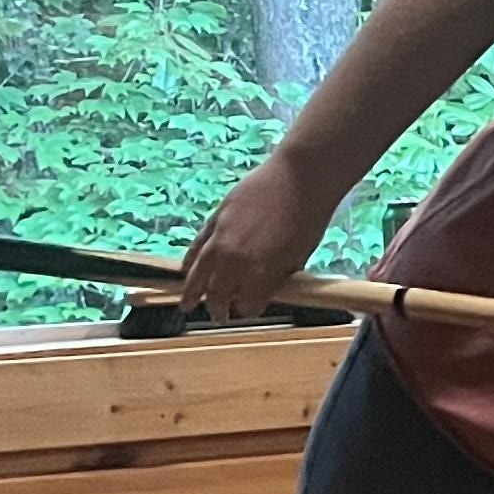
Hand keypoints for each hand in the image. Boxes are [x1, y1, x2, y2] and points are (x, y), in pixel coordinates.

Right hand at [182, 158, 329, 321]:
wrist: (300, 176)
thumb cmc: (308, 217)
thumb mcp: (299, 257)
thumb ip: (277, 278)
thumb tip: (264, 291)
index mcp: (258, 272)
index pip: (246, 304)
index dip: (248, 310)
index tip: (249, 310)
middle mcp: (234, 258)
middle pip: (218, 291)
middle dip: (217, 307)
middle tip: (218, 317)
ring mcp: (221, 237)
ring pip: (199, 271)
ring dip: (192, 290)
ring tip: (187, 304)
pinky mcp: (216, 218)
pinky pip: (198, 245)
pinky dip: (190, 260)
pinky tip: (185, 270)